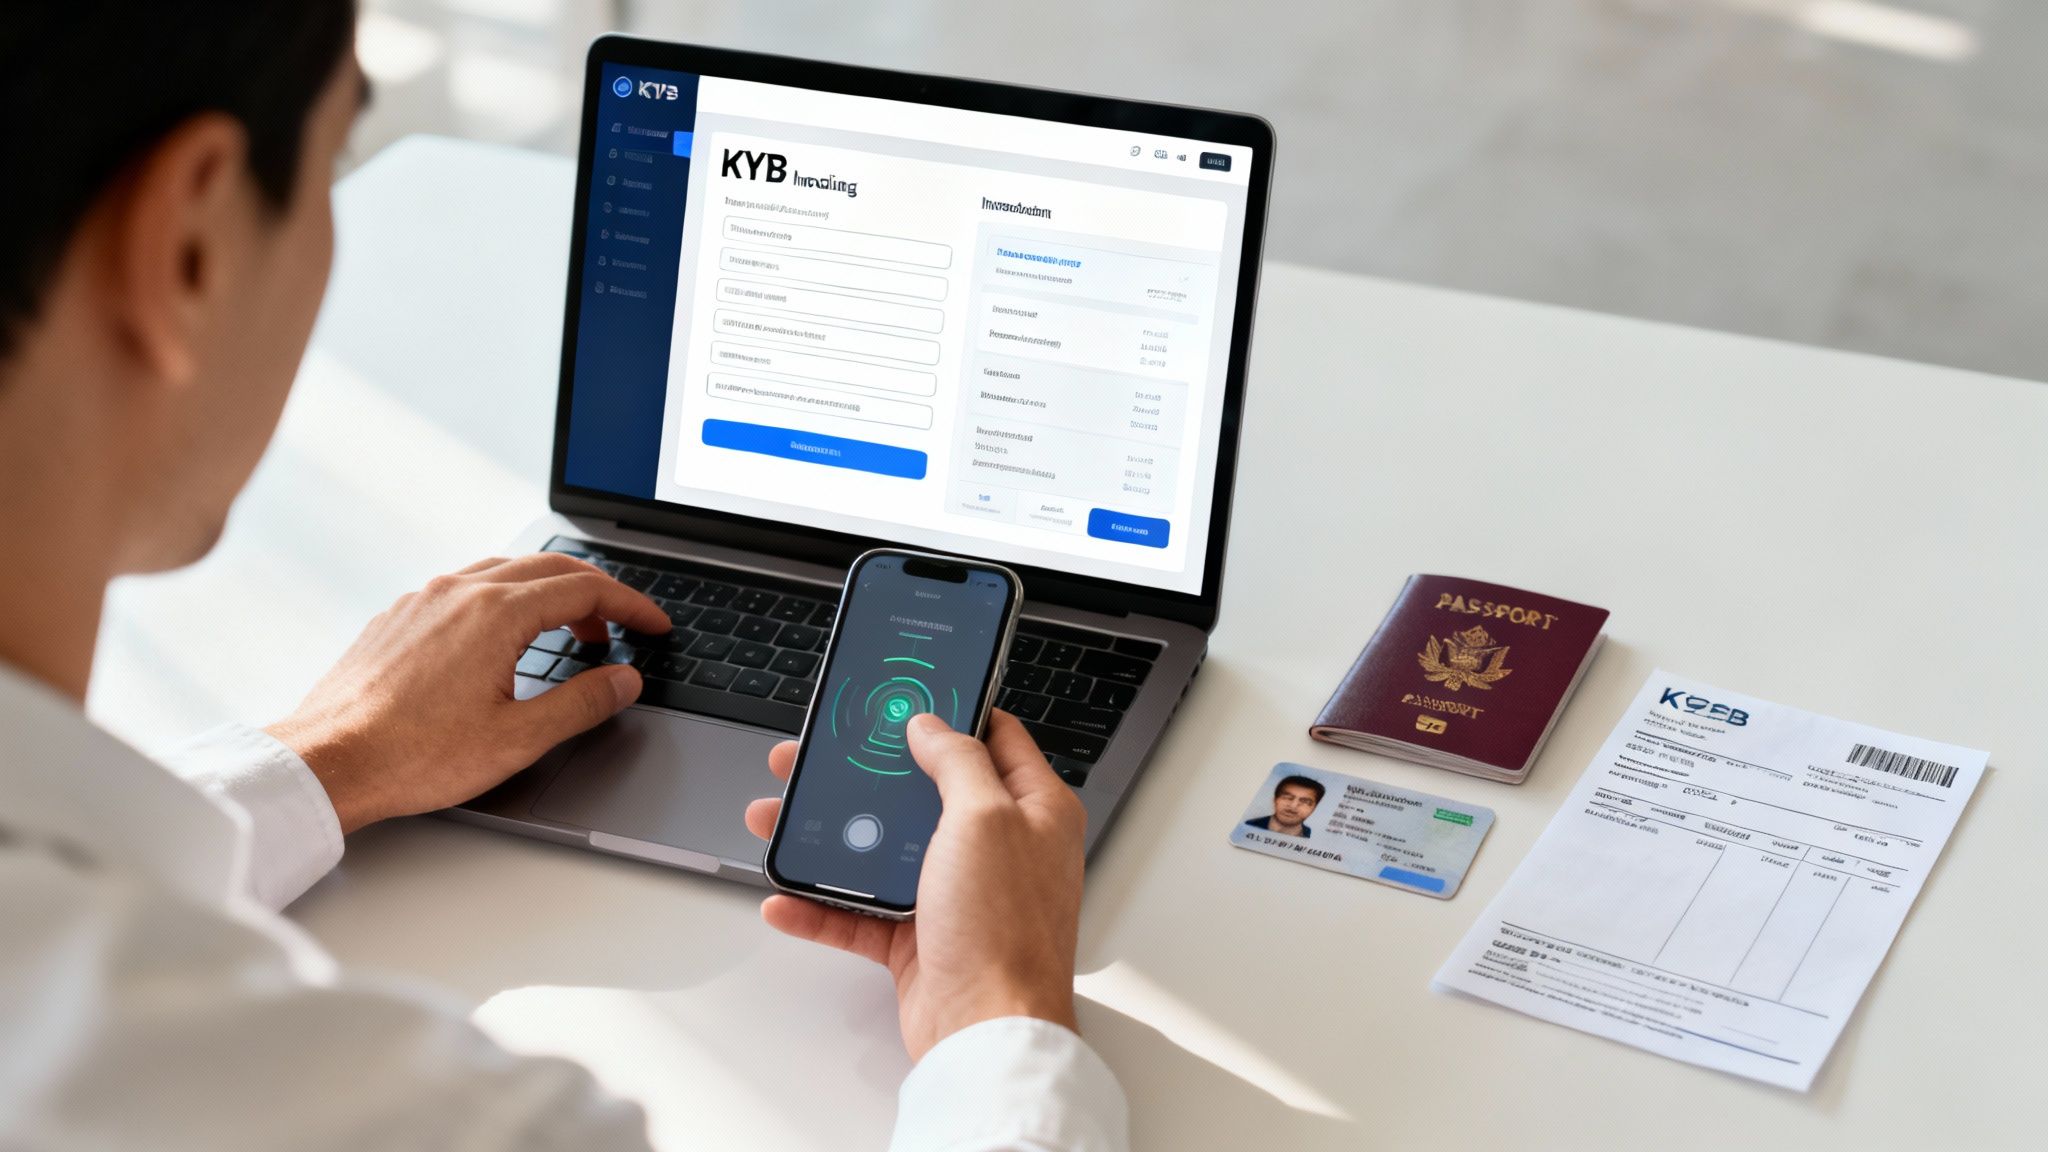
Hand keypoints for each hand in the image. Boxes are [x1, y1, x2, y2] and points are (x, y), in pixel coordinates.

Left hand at [266, 553, 668, 832]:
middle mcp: (459, 592)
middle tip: (622, 629)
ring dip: (549, 593)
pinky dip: (505, 599)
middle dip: (597, 594)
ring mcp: (424, 599)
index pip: (585, 588)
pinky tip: (504, 639)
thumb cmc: (413, 755)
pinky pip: (465, 587)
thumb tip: (624, 681)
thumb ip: (582, 703)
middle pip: (549, 568)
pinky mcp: (398, 616)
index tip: (654, 626)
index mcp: (496, 614)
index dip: (631, 606)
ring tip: (570, 631)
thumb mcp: (518, 739)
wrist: (328, 761)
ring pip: (504, 571)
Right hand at [745, 711, 1086, 1061]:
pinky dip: (819, 906)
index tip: (902, 697)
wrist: (986, 1033)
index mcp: (1032, 810)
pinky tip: (783, 896)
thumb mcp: (984, 818)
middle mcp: (997, 848)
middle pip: (919, 792)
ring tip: (776, 817)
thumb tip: (933, 724)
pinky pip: (860, 914)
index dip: (949, 713)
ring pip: (880, 850)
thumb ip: (958, 761)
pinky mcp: (921, 939)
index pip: (994, 738)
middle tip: (812, 757)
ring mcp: (956, 894)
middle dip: (862, 774)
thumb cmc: (1005, 931)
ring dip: (826, 835)